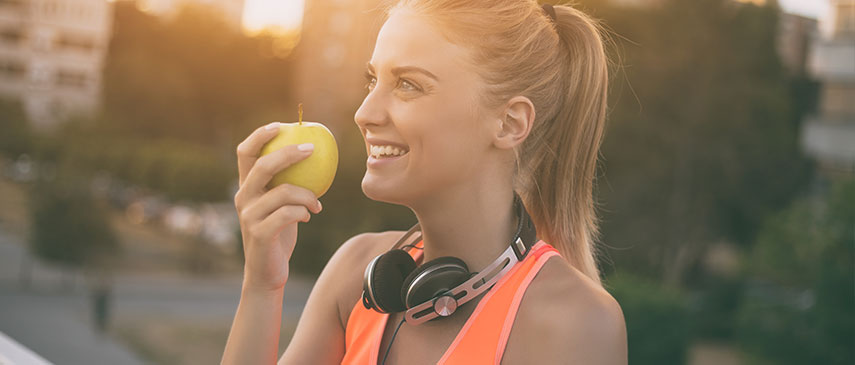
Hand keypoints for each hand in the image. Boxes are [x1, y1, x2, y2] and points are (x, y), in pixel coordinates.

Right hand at [233, 123, 322, 292]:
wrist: (267, 273)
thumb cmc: (279, 234)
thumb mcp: (281, 205)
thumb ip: (287, 184)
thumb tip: (314, 157)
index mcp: (246, 187)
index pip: (244, 152)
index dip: (260, 135)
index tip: (281, 125)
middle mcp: (242, 198)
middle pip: (262, 165)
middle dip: (288, 153)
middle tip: (312, 149)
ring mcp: (248, 216)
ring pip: (282, 191)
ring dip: (307, 194)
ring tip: (317, 204)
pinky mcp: (259, 233)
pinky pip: (287, 213)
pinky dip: (303, 211)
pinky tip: (309, 215)